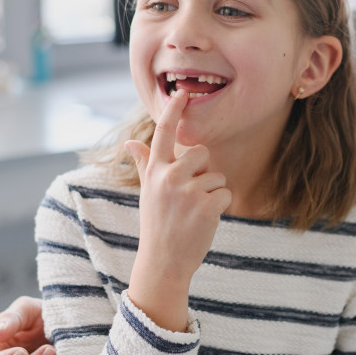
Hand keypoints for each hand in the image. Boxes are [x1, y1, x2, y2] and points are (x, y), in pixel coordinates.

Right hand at [124, 90, 230, 329]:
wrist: (163, 262)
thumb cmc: (157, 225)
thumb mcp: (147, 192)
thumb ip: (144, 164)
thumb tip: (129, 143)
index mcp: (155, 171)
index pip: (164, 133)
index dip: (174, 110)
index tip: (183, 92)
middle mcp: (169, 177)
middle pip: (202, 153)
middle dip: (204, 172)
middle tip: (190, 197)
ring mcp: (187, 191)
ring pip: (216, 176)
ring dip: (212, 194)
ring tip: (194, 213)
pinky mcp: (206, 205)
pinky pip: (225, 193)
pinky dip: (221, 207)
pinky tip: (205, 220)